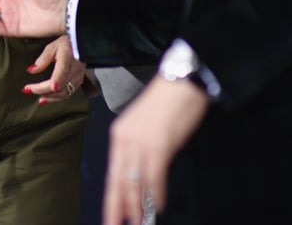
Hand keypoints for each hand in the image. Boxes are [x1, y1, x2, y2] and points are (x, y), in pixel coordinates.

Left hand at [24, 36, 85, 103]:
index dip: (52, 82)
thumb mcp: (52, 47)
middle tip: (27, 89)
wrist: (81, 46)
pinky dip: (56, 97)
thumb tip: (31, 70)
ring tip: (37, 98)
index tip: (40, 87)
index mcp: (67, 57)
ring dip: (50, 97)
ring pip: (64, 92)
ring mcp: (79, 76)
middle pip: (60, 86)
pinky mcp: (79, 81)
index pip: (61, 72)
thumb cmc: (65, 45)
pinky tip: (47, 97)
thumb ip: (42, 59)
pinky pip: (68, 93)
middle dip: (42, 90)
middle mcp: (76, 68)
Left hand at [103, 75, 208, 224]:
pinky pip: (154, 176)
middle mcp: (125, 140)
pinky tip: (159, 205)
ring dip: (137, 205)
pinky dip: (156, 193)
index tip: (111, 214)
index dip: (112, 197)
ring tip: (139, 222)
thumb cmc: (167, 102)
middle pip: (118, 182)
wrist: (181, 81)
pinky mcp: (159, 145)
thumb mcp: (145, 125)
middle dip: (118, 207)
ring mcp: (141, 143)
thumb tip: (141, 172)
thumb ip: (139, 147)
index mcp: (120, 134)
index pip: (112, 173)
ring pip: (134, 182)